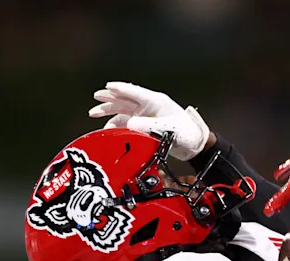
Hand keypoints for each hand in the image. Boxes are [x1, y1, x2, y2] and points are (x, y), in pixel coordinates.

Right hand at [88, 81, 209, 160]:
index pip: (135, 92)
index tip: (109, 86)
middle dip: (109, 98)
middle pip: (125, 99)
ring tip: (94, 112)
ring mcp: (145, 116)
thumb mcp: (169, 128)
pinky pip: (126, 124)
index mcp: (156, 102)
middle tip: (96, 97)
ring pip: (123, 111)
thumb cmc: (188, 133)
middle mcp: (149, 107)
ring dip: (109, 111)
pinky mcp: (144, 126)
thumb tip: (130, 124)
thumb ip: (149, 126)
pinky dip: (116, 125)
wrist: (194, 146)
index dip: (121, 89)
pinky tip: (108, 129)